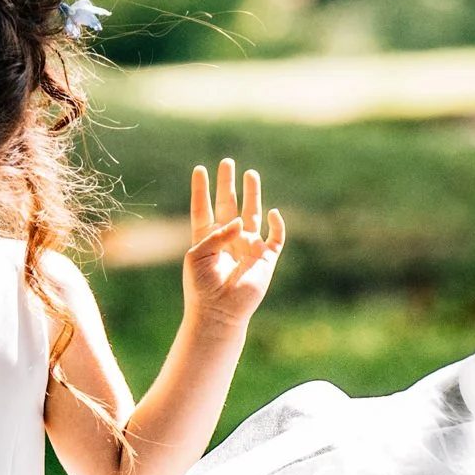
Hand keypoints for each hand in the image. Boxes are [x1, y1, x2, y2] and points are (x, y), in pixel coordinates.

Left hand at [183, 159, 285, 336]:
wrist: (218, 312)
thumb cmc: (202, 287)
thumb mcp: (198, 255)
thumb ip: (216, 233)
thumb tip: (239, 221)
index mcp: (207, 240)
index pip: (203, 209)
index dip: (201, 190)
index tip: (200, 169)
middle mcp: (228, 240)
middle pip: (228, 205)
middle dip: (228, 184)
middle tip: (227, 162)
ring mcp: (247, 248)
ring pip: (252, 214)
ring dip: (252, 194)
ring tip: (250, 173)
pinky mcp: (265, 259)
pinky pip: (275, 237)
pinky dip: (277, 225)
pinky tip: (273, 212)